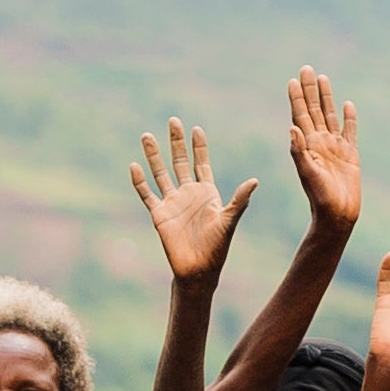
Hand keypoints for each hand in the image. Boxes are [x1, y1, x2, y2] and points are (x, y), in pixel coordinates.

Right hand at [132, 117, 259, 281]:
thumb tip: (255, 180)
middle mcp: (188, 193)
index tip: (196, 129)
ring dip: (154, 155)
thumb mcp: (229, 220)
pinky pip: (147, 194)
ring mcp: (172, 202)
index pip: (201, 163)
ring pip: (161, 173)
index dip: (198, 146)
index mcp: (206, 192)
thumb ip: (240, 200)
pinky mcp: (159, 214)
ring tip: (147, 136)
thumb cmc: (217, 247)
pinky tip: (134, 166)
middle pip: (180, 162)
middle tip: (173, 121)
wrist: (198, 269)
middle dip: (176, 142)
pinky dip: (140, 181)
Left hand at [283, 68, 361, 229]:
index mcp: (307, 145)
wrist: (338, 215)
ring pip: (329, 116)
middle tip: (306, 68)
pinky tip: (347, 104)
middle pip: (313, 110)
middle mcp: (319, 142)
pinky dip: (349, 118)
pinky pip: (350, 131)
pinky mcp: (350, 154)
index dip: (296, 98)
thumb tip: (291, 128)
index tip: (292, 80)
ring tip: (323, 78)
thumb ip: (299, 151)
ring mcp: (335, 147)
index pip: (300, 116)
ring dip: (326, 97)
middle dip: (309, 90)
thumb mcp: (307, 174)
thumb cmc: (320, 198)